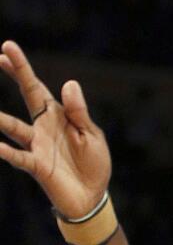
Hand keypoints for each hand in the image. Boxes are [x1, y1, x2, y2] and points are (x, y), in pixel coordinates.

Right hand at [0, 41, 110, 216]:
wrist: (92, 195)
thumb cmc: (92, 163)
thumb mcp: (91, 134)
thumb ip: (78, 111)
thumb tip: (69, 83)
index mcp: (58, 116)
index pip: (38, 88)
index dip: (23, 69)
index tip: (6, 49)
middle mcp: (42, 127)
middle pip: (27, 96)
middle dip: (16, 76)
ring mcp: (37, 145)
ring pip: (14, 128)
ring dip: (1, 119)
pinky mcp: (37, 166)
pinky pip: (19, 156)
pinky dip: (7, 151)